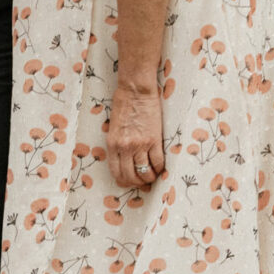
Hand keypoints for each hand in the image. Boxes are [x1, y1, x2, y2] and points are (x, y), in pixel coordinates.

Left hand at [105, 78, 166, 193]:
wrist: (136, 90)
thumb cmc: (124, 104)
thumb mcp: (114, 127)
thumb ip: (117, 143)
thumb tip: (124, 159)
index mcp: (113, 144)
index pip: (117, 172)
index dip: (125, 182)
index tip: (131, 182)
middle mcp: (124, 148)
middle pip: (131, 176)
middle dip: (138, 183)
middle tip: (144, 182)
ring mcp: (139, 145)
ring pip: (145, 173)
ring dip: (150, 178)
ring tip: (153, 176)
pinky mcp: (154, 140)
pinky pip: (158, 162)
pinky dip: (160, 168)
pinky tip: (161, 167)